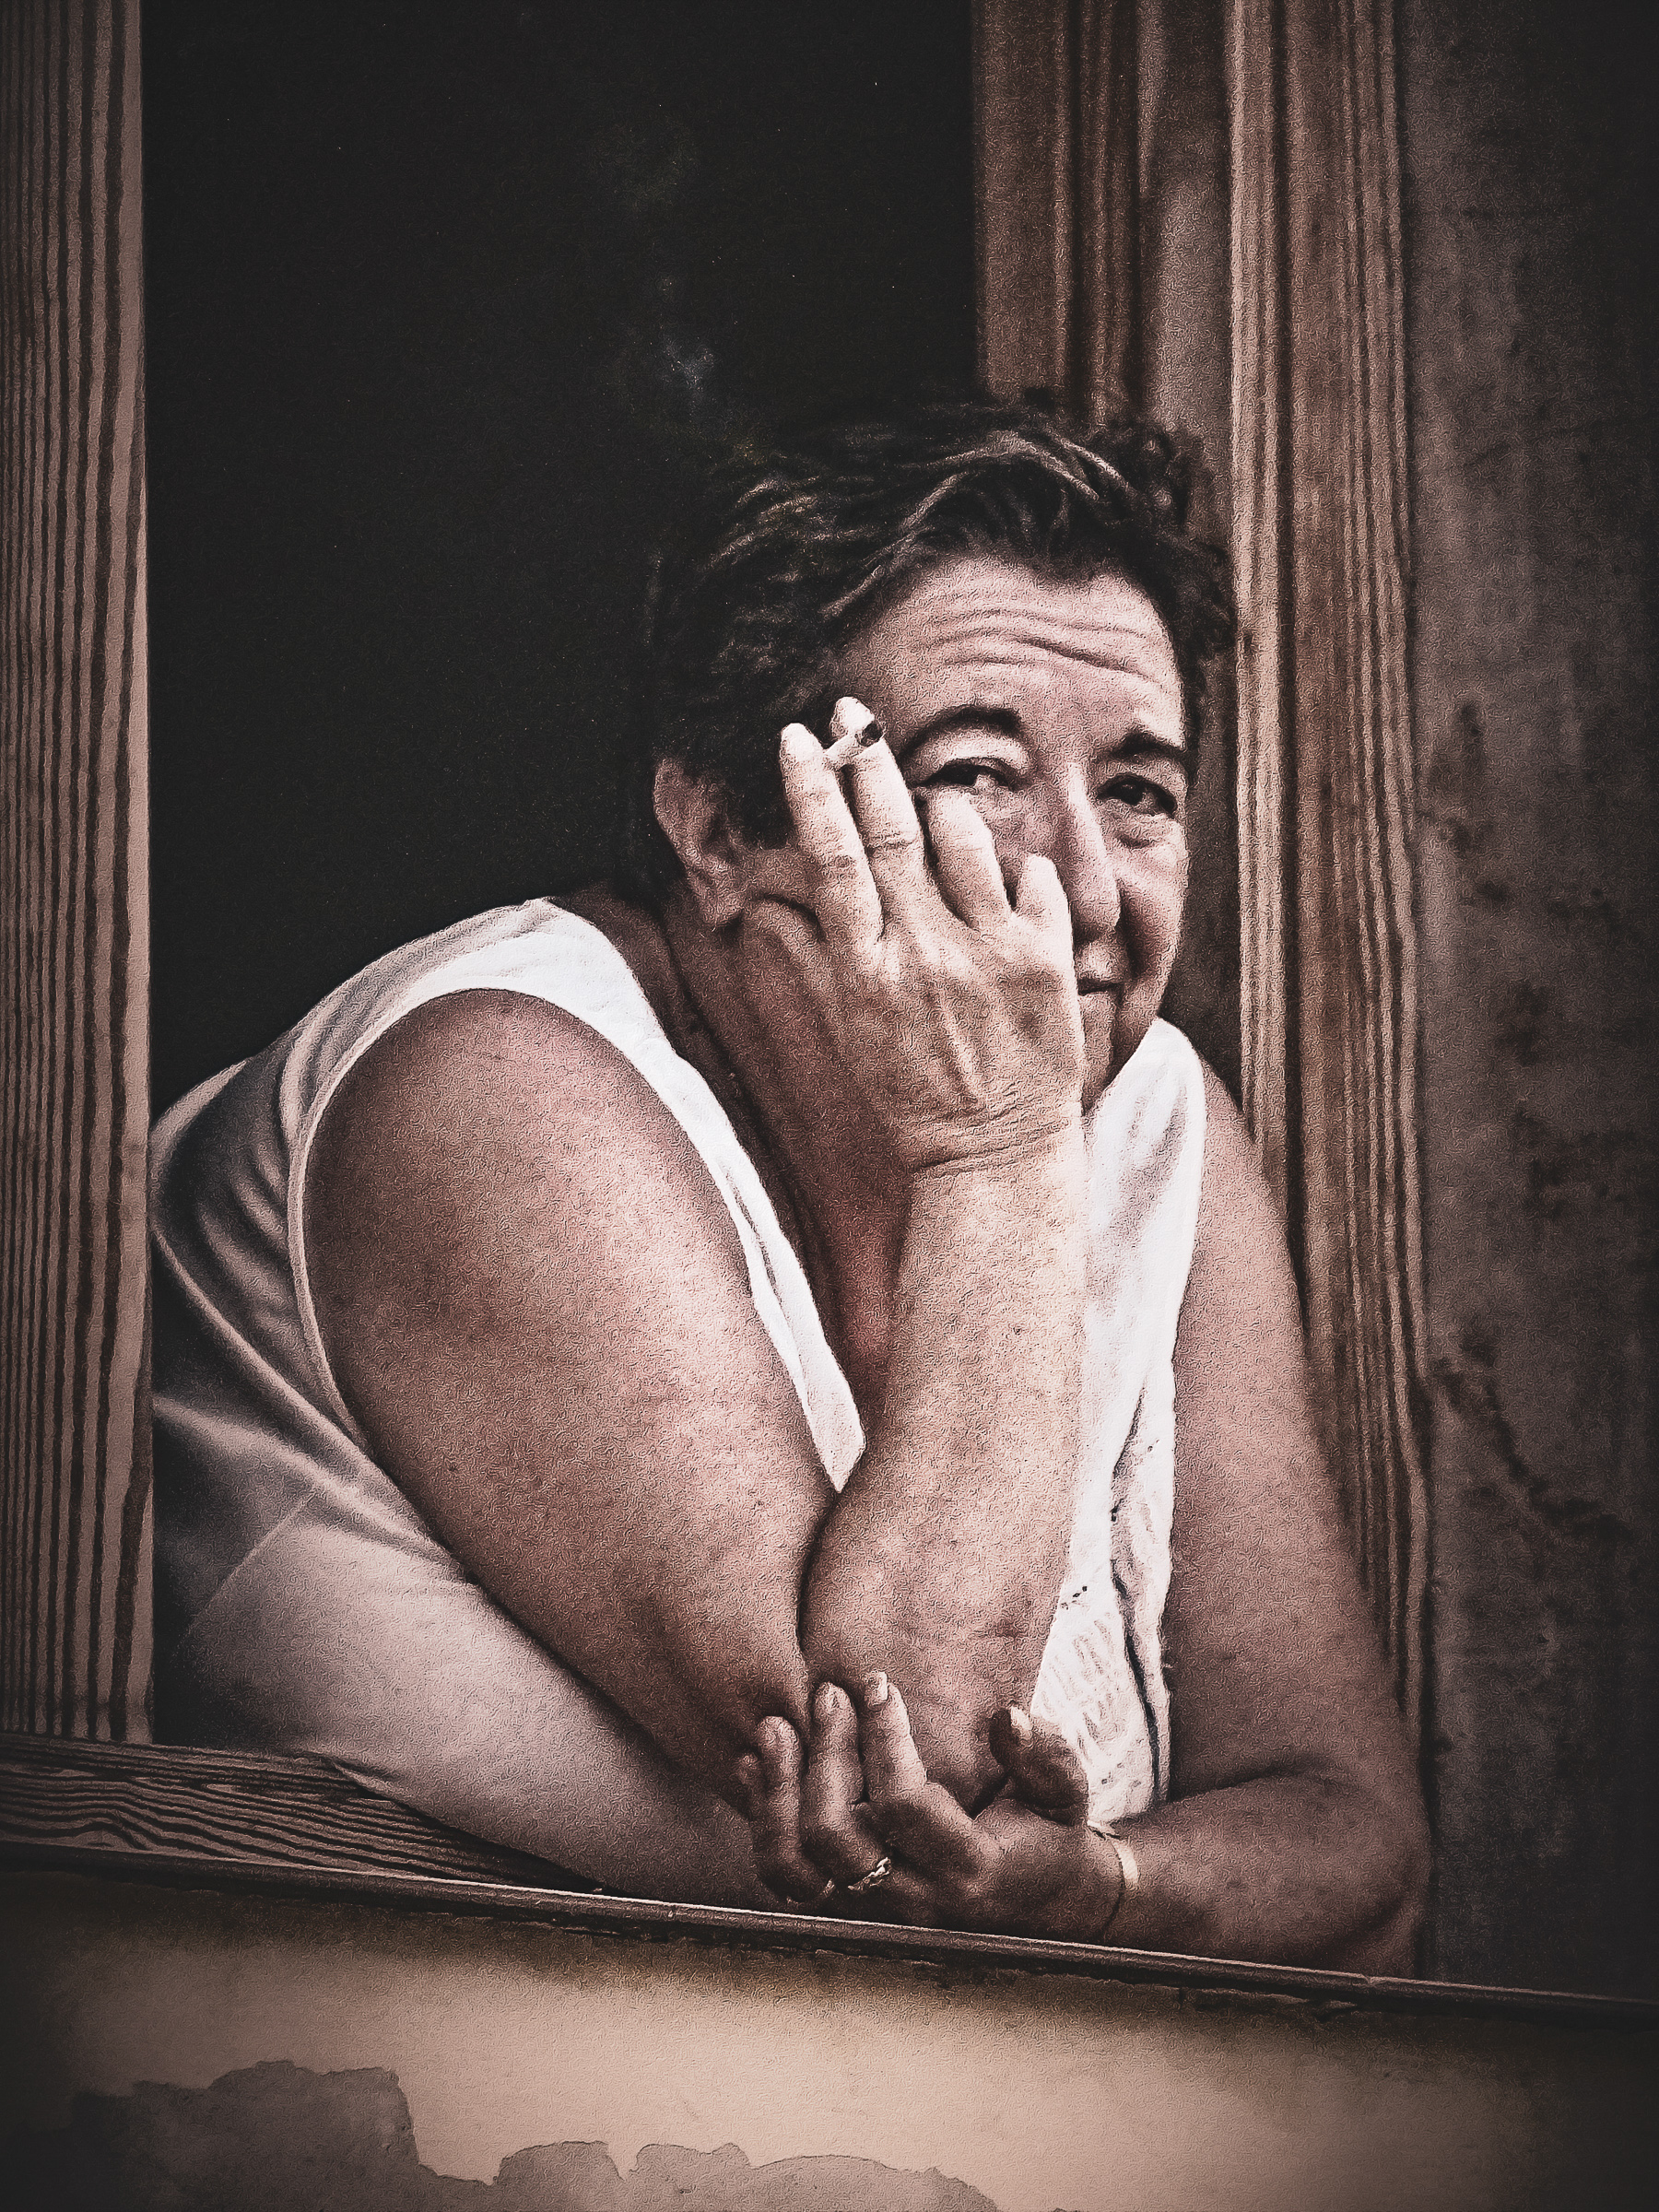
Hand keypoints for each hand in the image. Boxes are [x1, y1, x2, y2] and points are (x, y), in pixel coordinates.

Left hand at [738, 1675, 1123, 1939]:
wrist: (1040, 1906)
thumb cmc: (1048, 1834)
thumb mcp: (1064, 1793)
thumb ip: (1044, 1755)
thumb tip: (1008, 1717)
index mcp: (969, 1868)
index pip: (903, 1805)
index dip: (883, 1738)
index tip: (878, 1681)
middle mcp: (913, 1899)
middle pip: (835, 1835)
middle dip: (825, 1755)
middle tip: (828, 1694)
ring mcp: (875, 1910)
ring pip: (797, 1865)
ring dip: (778, 1792)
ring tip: (775, 1725)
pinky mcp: (849, 1906)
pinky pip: (786, 1876)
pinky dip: (764, 1819)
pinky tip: (757, 1764)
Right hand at [749, 717, 1085, 1172]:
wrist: (992, 1159)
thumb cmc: (912, 1097)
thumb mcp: (848, 1031)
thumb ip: (812, 958)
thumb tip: (770, 899)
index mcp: (864, 971)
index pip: (832, 857)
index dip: (813, 789)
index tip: (800, 738)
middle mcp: (922, 954)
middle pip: (892, 827)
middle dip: (867, 758)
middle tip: (856, 713)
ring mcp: (988, 954)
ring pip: (964, 833)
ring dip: (945, 805)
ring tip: (934, 806)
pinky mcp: (1045, 962)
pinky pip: (1033, 873)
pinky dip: (1017, 864)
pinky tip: (1004, 884)